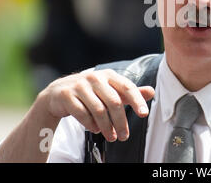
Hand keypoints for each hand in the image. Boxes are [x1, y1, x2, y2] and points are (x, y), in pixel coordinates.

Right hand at [38, 69, 154, 141]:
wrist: (58, 94)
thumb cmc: (91, 92)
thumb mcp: (111, 90)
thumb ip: (130, 92)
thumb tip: (152, 91)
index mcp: (109, 75)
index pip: (127, 87)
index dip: (137, 100)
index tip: (144, 114)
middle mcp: (95, 77)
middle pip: (114, 102)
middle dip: (120, 122)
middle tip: (124, 137)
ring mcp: (79, 85)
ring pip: (98, 110)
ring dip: (106, 127)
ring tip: (111, 136)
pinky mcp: (66, 95)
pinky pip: (82, 113)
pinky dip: (90, 124)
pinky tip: (95, 130)